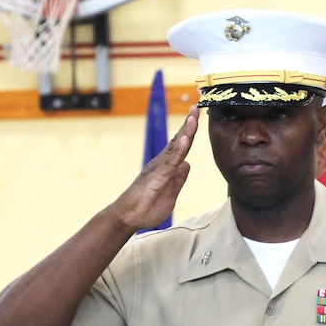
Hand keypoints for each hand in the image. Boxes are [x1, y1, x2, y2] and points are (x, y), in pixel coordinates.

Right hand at [110, 106, 196, 230]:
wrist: (128, 217)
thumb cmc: (147, 207)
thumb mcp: (171, 194)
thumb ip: (179, 179)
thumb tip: (187, 164)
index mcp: (168, 167)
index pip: (182, 146)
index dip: (190, 132)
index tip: (197, 117)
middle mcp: (162, 163)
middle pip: (179, 141)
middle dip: (188, 124)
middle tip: (196, 107)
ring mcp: (159, 168)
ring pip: (175, 147)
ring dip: (186, 131)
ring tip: (193, 116)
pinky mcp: (157, 176)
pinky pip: (171, 161)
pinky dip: (179, 149)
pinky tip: (185, 139)